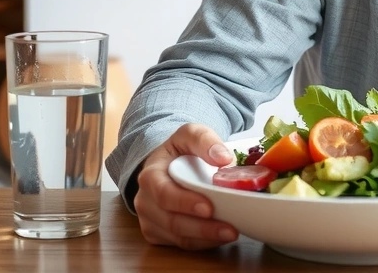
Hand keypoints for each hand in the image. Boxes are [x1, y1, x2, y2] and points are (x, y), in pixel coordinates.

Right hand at [134, 124, 237, 249]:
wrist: (169, 163)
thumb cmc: (180, 150)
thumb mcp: (191, 134)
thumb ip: (205, 141)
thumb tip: (223, 158)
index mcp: (150, 176)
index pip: (164, 194)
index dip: (185, 202)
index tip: (208, 207)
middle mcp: (146, 201)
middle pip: (172, 221)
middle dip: (201, 228)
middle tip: (229, 228)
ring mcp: (151, 220)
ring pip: (178, 237)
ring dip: (206, 238)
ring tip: (231, 233)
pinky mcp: (159, 234)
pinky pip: (181, 243)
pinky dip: (202, 243)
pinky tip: (220, 236)